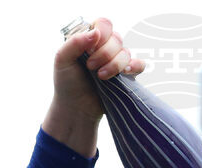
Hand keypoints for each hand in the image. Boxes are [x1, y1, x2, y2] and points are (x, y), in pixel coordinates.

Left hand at [42, 17, 145, 156]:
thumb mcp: (62, 61)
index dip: (101, 34)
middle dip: (104, 53)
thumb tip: (95, 33)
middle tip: (90, 67)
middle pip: (116, 38)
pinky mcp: (125, 75)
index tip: (90, 49)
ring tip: (100, 77)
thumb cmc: (66, 84)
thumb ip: (73, 43)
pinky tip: (124, 73)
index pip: (103, 24)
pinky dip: (134, 67)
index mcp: (90, 41)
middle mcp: (104, 48)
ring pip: (126, 52)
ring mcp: (116, 61)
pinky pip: (139, 64)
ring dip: (114, 65)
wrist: (75, 108)